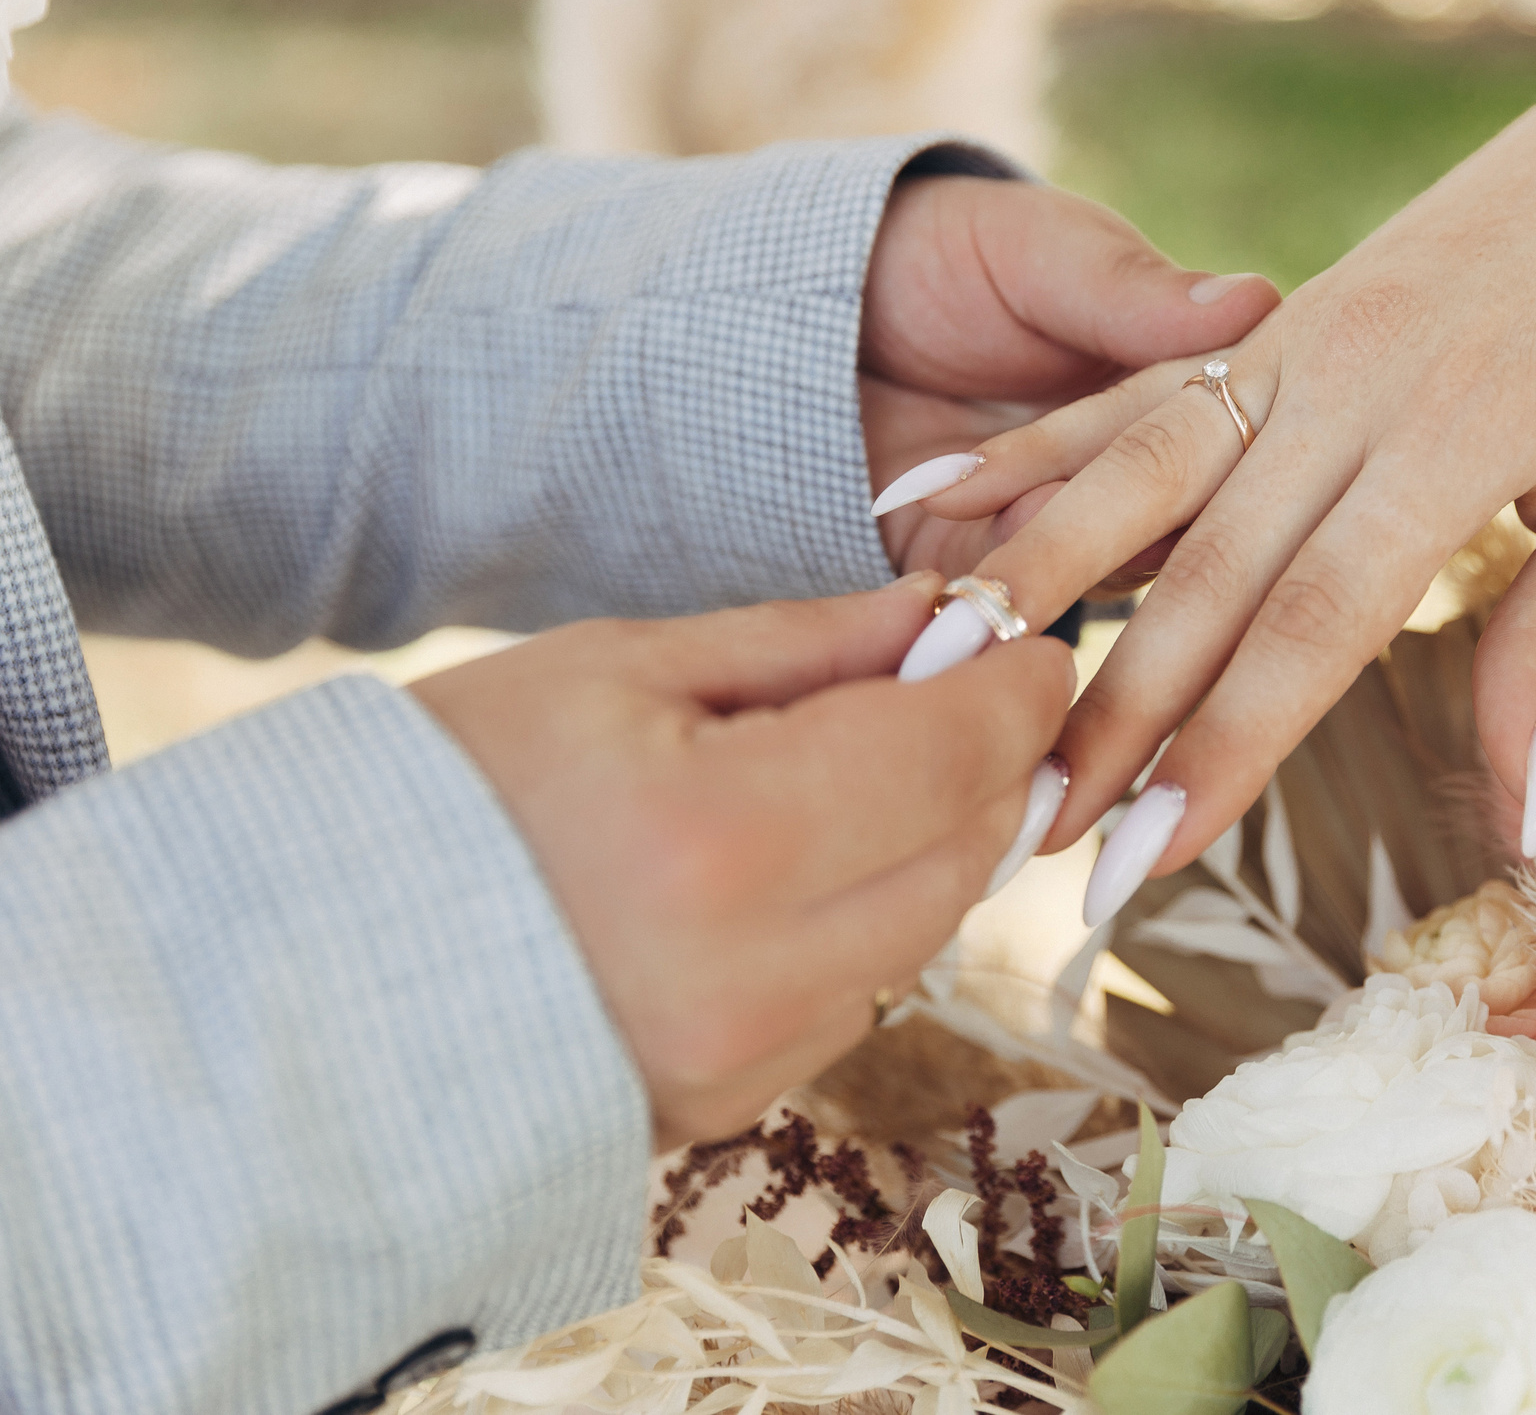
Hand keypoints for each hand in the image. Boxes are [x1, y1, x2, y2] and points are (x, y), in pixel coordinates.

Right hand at [410, 573, 1076, 1146]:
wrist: (310, 969)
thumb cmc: (454, 786)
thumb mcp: (617, 670)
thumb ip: (803, 647)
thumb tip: (945, 617)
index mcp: (719, 838)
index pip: (949, 752)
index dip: (1015, 689)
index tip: (1034, 643)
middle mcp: (750, 972)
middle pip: (960, 851)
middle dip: (991, 764)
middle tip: (977, 694)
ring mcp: (742, 1060)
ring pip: (924, 931)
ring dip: (936, 843)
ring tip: (888, 766)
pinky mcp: (729, 1109)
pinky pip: (855, 997)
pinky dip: (864, 923)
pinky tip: (806, 865)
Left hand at [857, 174, 1279, 578]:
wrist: (803, 303)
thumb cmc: (940, 251)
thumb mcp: (1039, 254)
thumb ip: (1133, 292)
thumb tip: (1260, 300)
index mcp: (1176, 373)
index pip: (1234, 420)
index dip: (1241, 440)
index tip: (1239, 442)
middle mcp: (1135, 460)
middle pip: (1186, 509)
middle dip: (1169, 515)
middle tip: (1146, 503)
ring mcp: (1063, 520)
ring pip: (1110, 562)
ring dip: (1084, 549)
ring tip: (1042, 517)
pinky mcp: (986, 565)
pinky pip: (1017, 589)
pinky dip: (1006, 572)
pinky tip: (976, 533)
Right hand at [901, 61, 1535, 912]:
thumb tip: (1526, 821)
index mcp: (1457, 429)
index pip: (1315, 617)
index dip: (1225, 741)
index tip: (1150, 852)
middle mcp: (1349, 378)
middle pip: (1202, 567)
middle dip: (1110, 711)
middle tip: (1024, 832)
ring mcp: (1290, 342)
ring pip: (1133, 473)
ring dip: (1031, 580)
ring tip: (935, 673)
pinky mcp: (1263, 326)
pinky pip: (1132, 397)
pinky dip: (1032, 454)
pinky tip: (930, 504)